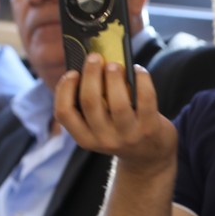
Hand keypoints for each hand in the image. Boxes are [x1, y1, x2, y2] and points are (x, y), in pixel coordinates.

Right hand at [54, 56, 175, 172]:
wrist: (150, 157)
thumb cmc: (121, 132)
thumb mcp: (100, 127)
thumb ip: (92, 104)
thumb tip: (91, 66)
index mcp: (85, 138)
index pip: (64, 113)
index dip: (64, 90)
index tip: (72, 73)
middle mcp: (104, 140)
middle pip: (90, 102)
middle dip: (91, 74)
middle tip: (95, 57)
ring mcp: (128, 136)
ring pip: (117, 102)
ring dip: (114, 77)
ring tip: (115, 64)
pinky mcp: (150, 129)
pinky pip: (145, 99)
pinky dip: (142, 80)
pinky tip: (139, 70)